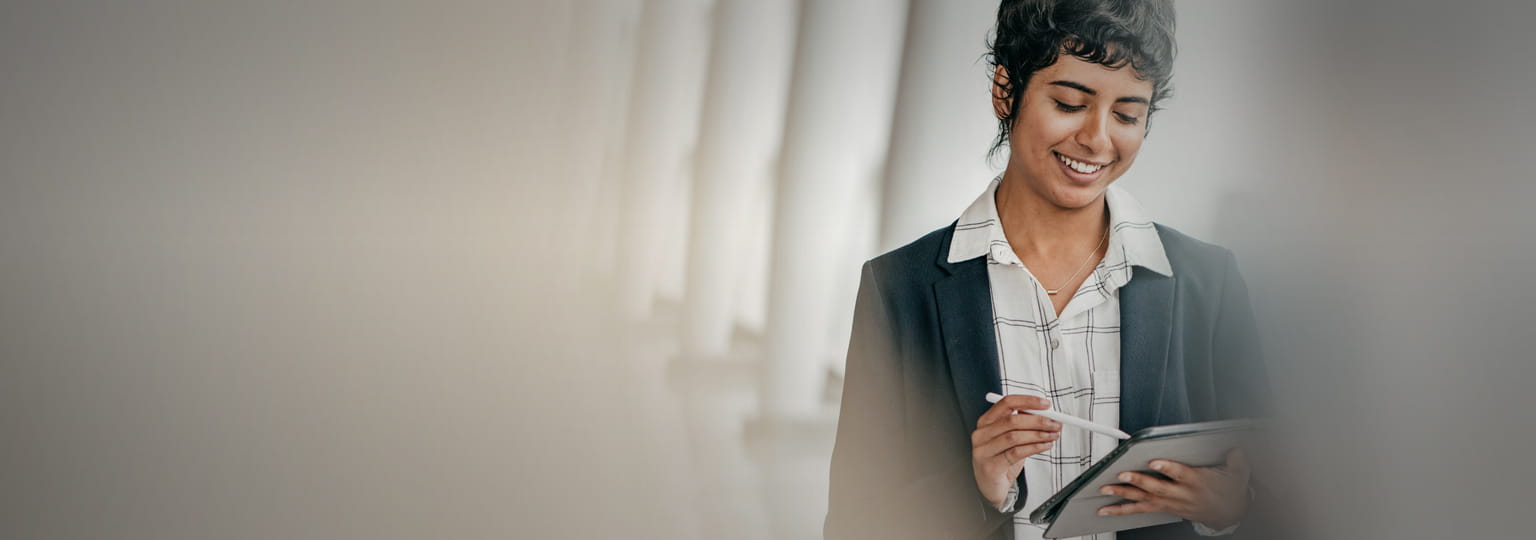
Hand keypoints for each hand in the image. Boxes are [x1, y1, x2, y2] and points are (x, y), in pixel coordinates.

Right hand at [971, 394, 1061, 508]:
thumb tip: (1046, 414)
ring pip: (1014, 437)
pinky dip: (1034, 448)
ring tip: (1052, 435)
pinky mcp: (990, 466)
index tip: (1046, 404)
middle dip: (1038, 421)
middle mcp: (982, 434)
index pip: (1007, 403)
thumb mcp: (1010, 438)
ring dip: (1038, 435)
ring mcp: (984, 450)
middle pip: (1012, 420)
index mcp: (986, 421)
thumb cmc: (1001, 459)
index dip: (1028, 401)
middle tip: (1055, 423)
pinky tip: (1045, 446)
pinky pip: (1016, 453)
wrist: (990, 486)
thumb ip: (1023, 424)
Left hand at [1096, 448, 1250, 529]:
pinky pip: (1141, 510)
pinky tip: (1106, 510)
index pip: (1180, 474)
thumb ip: (1236, 460)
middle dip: (1137, 481)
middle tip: (1121, 475)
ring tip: (1105, 491)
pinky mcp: (1164, 508)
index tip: (1154, 462)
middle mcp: (1181, 494)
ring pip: (1144, 500)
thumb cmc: (1228, 490)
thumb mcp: (1238, 473)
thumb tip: (1236, 448)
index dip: (1167, 468)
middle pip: (1157, 488)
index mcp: (1197, 481)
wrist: (1228, 513)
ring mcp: (1171, 503)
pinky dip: (1122, 510)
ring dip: (1123, 496)